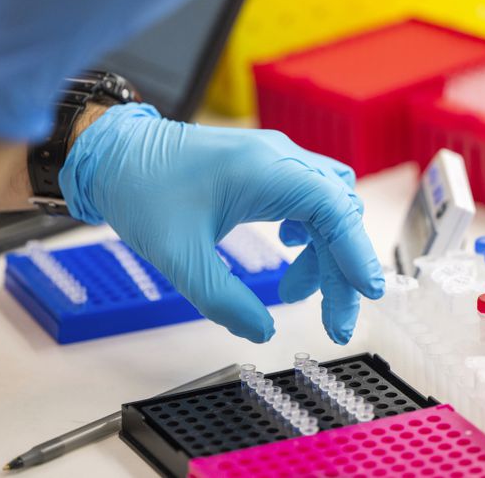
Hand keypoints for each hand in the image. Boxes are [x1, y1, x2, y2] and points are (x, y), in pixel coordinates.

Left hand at [60, 104, 384, 343]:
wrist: (115, 153)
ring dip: (324, 251)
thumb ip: (223, 300)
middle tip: (333, 321)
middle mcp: (280, 159)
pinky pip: (309, 198)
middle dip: (341, 269)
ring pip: (328, 206)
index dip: (357, 252)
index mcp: (266, 171)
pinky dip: (310, 231)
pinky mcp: (265, 167)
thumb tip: (263, 331)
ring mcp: (275, 159)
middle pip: (338, 214)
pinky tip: (288, 247)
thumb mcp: (178, 257)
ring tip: (295, 290)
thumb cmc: (142, 192)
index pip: (335, 210)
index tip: (368, 293)